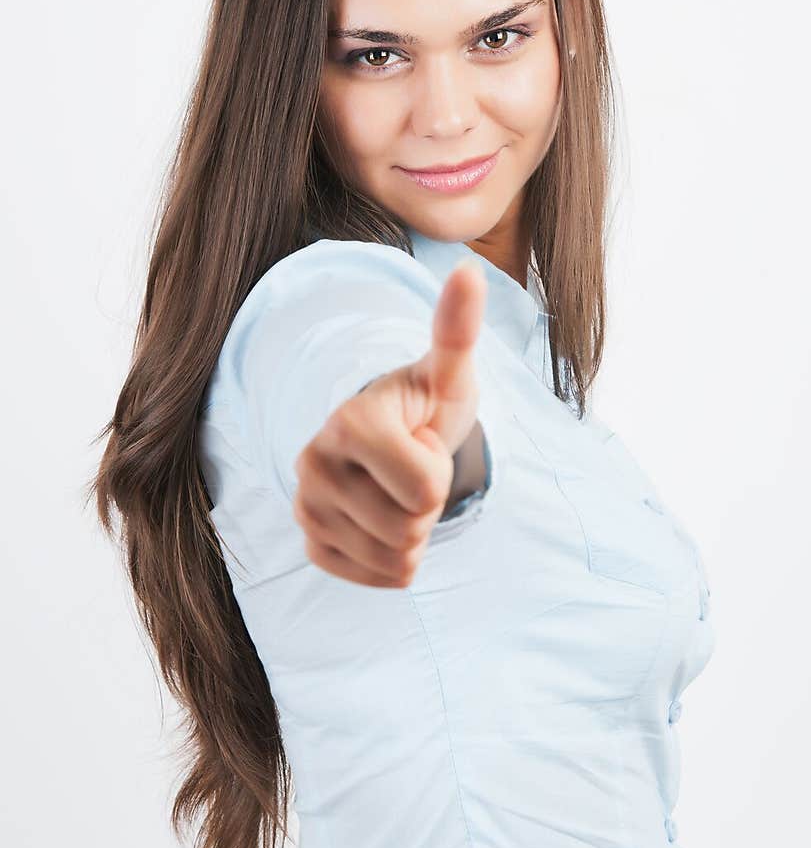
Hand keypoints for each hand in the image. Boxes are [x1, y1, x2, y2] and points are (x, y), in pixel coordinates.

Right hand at [292, 258, 486, 587]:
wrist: (391, 436)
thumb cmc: (426, 402)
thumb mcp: (448, 370)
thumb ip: (457, 328)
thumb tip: (468, 270)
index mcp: (349, 422)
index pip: (426, 492)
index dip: (441, 473)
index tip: (423, 442)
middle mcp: (313, 464)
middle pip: (410, 528)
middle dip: (427, 506)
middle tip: (412, 469)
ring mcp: (306, 506)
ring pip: (396, 558)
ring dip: (413, 533)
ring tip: (398, 491)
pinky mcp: (311, 542)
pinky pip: (375, 577)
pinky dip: (393, 559)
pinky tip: (384, 520)